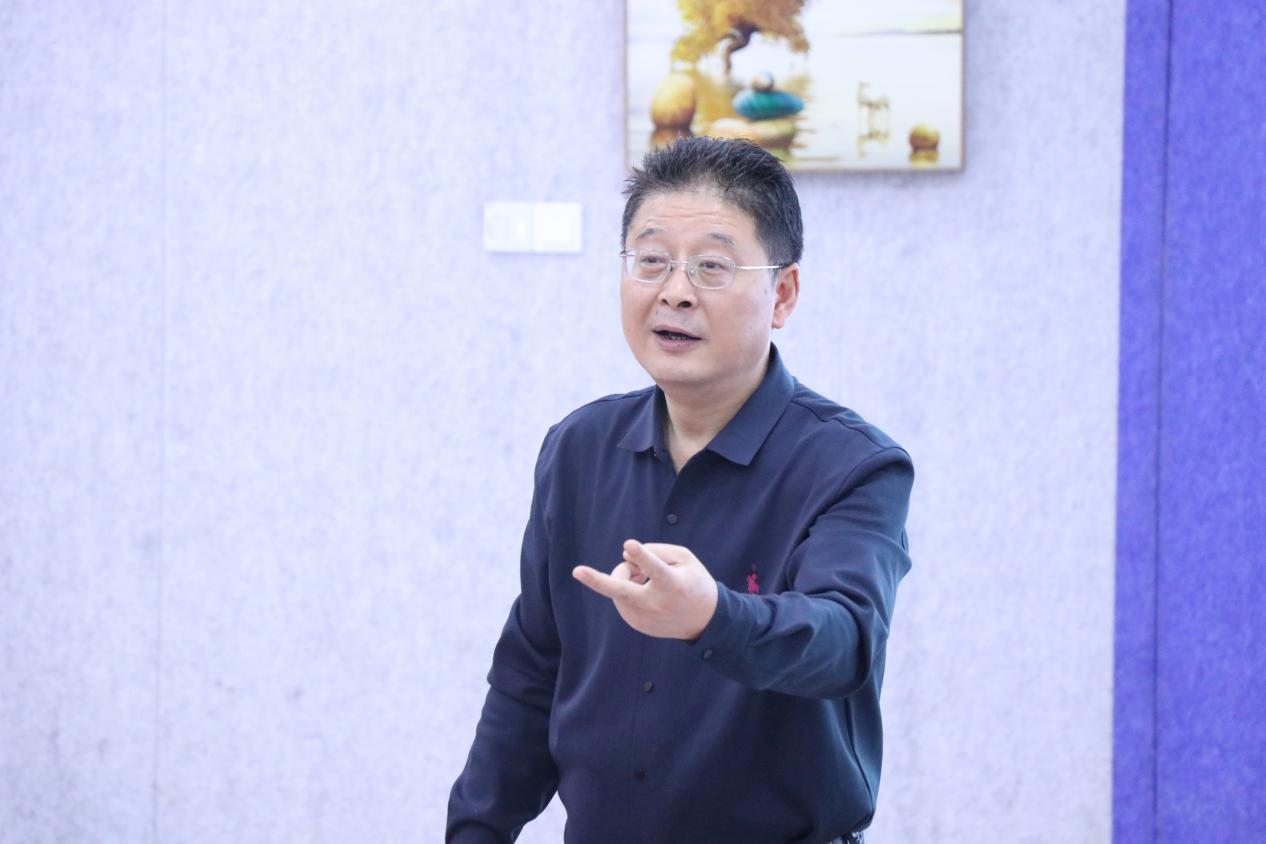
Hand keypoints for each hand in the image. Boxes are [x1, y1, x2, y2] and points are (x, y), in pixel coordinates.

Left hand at [572, 540, 718, 639]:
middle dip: (596, 580)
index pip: (656, 568)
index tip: (629, 546)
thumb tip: (624, 554)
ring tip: (645, 578)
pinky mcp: (637, 624)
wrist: (704, 622)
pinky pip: (621, 598)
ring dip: (626, 575)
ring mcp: (644, 618)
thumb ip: (655, 551)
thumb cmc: (693, 582)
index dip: (642, 556)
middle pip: (621, 590)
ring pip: (619, 586)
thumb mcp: (685, 559)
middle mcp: (656, 604)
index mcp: (673, 585)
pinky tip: (646, 591)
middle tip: (577, 571)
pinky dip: (628, 589)